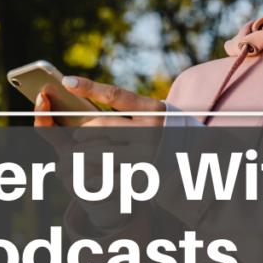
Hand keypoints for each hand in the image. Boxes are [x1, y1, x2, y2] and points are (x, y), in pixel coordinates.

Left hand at [34, 77, 165, 231]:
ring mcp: (148, 154)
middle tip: (76, 134)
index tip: (67, 82)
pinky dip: (97, 179)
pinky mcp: (146, 176)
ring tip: (76, 154)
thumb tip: (89, 93)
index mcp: (152, 110)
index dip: (89, 87)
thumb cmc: (167, 130)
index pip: (115, 95)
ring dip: (84, 154)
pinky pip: (113, 178)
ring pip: (103, 152)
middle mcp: (151, 130)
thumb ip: (129, 107)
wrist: (196, 159)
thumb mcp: (155, 112)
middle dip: (83, 130)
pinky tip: (87, 180)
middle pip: (103, 126)